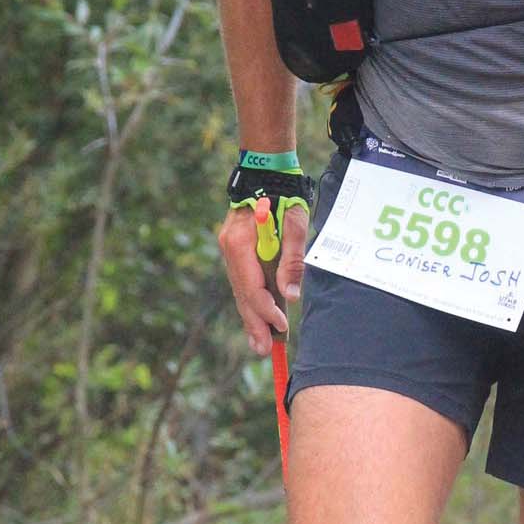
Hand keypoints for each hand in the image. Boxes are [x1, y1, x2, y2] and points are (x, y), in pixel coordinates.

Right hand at [216, 196, 310, 354]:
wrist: (264, 172)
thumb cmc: (283, 196)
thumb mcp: (295, 225)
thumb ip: (292, 261)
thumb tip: (290, 296)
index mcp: (241, 243)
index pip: (252, 287)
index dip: (267, 310)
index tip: (282, 326)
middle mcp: (229, 249)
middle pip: (241, 294)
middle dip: (254, 324)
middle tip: (264, 351)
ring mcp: (228, 250)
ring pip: (239, 291)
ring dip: (250, 318)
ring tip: (259, 344)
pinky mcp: (234, 250)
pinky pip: (241, 282)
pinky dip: (249, 301)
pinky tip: (256, 319)